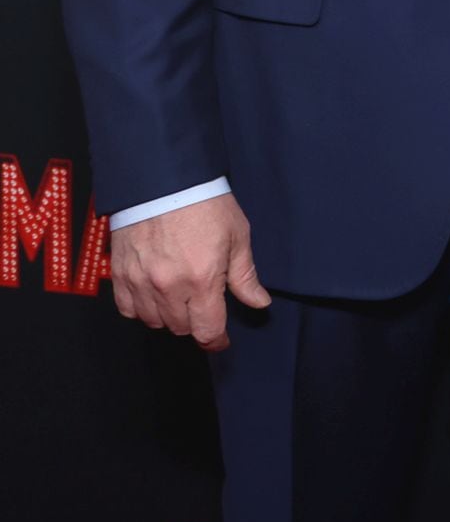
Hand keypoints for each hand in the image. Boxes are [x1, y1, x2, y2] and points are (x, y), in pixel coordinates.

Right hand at [111, 194, 270, 351]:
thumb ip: (245, 276)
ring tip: (181, 299)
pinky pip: (127, 309)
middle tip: (204, 309)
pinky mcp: (119, 273)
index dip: (216, 341)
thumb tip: (259, 303)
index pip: (207, 329)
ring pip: (153, 321)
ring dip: (169, 317)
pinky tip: (154, 296)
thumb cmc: (206, 205)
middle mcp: (168, 287)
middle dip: (196, 324)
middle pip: (180, 328)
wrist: (163, 180)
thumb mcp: (237, 237)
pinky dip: (141, 309)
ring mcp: (140, 282)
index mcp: (201, 280)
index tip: (221, 340)